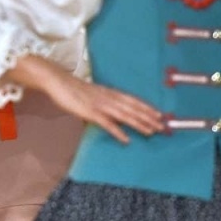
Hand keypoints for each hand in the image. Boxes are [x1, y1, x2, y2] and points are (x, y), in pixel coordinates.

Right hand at [39, 68, 164, 144]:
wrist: (58, 81)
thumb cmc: (74, 89)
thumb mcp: (93, 95)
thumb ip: (104, 104)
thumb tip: (111, 115)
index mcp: (110, 93)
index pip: (133, 100)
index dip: (147, 108)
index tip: (160, 115)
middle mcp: (109, 98)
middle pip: (133, 108)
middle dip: (149, 118)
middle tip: (162, 126)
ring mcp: (101, 105)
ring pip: (125, 115)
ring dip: (139, 124)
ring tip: (151, 132)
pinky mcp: (90, 112)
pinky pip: (107, 124)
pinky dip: (118, 131)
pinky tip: (126, 139)